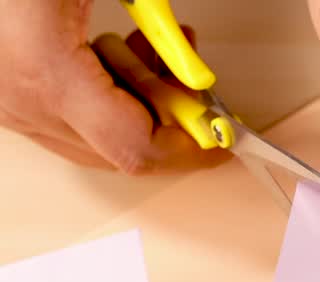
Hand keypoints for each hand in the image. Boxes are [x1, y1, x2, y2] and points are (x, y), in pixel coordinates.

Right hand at [0, 2, 215, 173]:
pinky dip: (104, 92)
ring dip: (139, 99)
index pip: (138, 146)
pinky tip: (111, 49)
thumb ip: (151, 20)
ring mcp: (6, 104)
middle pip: (122, 148)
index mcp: (47, 71)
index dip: (190, 144)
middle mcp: (21, 100)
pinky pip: (68, 117)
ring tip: (149, 45)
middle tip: (189, 73)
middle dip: (168, 114)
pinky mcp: (0, 96)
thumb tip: (190, 57)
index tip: (224, 131)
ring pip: (96, 136)